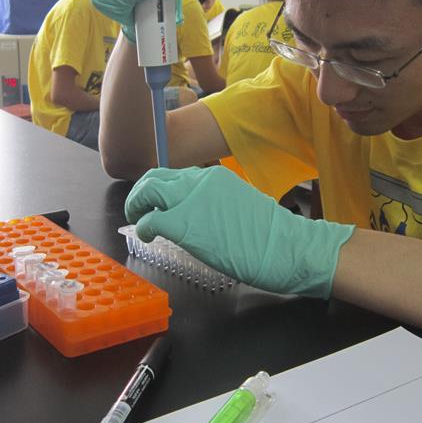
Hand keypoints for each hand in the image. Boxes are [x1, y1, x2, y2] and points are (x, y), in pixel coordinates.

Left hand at [125, 166, 354, 297]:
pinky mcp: (184, 224)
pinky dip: (143, 226)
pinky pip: (150, 219)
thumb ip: (216, 204)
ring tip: (137, 219)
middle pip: (155, 177)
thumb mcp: (240, 206)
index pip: (176, 175)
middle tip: (138, 209)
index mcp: (215, 176)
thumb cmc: (270, 237)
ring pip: (148, 191)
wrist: (284, 247)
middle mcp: (200, 181)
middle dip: (141, 192)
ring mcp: (191, 200)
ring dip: (136, 204)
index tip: (157, 202)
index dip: (161, 188)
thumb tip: (201, 216)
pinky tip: (147, 235)